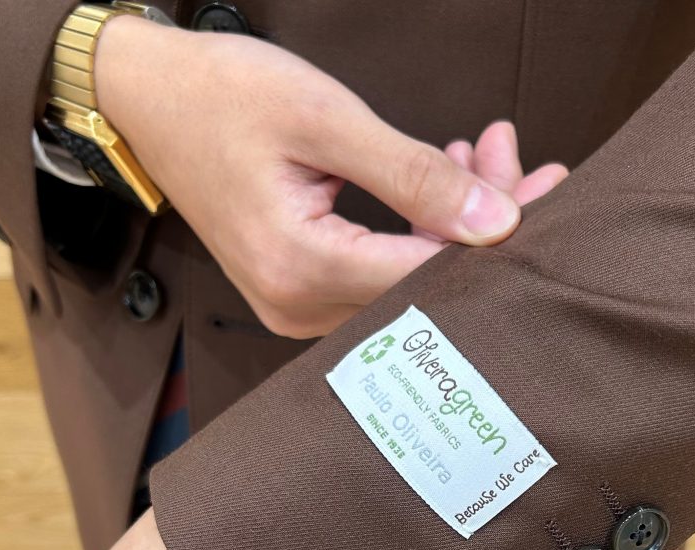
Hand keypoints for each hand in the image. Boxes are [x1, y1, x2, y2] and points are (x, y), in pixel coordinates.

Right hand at [95, 17, 567, 337]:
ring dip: (452, 224)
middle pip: (424, 286)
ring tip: (482, 157)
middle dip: (483, 226)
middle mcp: (299, 306)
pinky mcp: (301, 294)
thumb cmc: (222, 96)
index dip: (496, 242)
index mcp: (301, 267)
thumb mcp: (324, 118)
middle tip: (525, 168)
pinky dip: (417, 232)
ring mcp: (298, 308)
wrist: (146, 103)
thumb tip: (498, 223)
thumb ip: (414, 176)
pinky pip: (379, 277)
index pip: (428, 276)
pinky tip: (440, 183)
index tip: (547, 195)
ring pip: (406, 282)